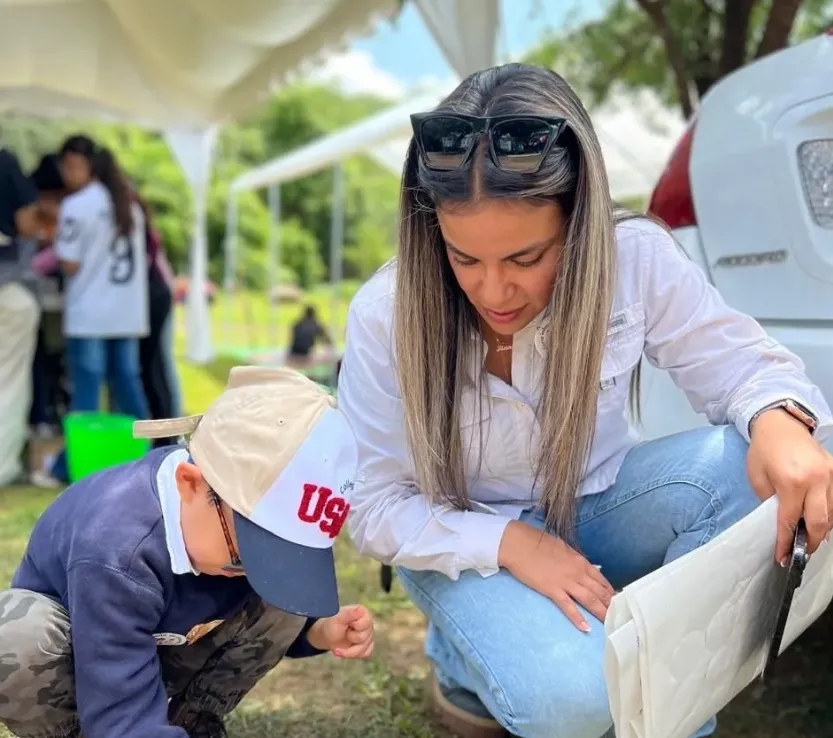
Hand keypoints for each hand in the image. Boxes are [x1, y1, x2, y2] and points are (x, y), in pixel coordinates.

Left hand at [306, 605, 374, 658]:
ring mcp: (369, 635)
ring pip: (364, 648)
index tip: (345, 624)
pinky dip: (352, 654)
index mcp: (363, 613)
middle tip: (343, 632)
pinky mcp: (367, 645)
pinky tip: (344, 650)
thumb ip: (348, 614)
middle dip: (350, 638)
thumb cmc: (331, 625)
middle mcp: (368, 623)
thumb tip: (360, 609)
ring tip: (340, 644)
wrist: (326, 636)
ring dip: (348, 649)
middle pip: (363, 637)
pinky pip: (365, 653)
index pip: (364, 623)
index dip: (353, 626)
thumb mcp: (337, 619)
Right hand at [497, 520, 613, 631]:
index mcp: (580, 561)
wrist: (519, 544)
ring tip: (610, 624)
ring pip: (589, 600)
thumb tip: (584, 568)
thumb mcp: (563, 548)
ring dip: (601, 612)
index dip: (610, 592)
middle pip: (599, 592)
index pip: (601, 580)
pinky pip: (568, 606)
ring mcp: (565, 582)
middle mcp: (577, 572)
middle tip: (620, 617)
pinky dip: (578, 618)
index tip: (617, 602)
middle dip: (611, 605)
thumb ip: (575, 559)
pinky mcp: (552, 590)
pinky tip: (586, 628)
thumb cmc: (538, 542)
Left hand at [747, 408, 832, 562]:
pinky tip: (819, 522)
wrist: (779, 424)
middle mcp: (816, 479)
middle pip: (820, 522)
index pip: (791, 520)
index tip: (782, 557)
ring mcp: (830, 474)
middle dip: (811, 542)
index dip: (786, 541)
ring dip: (822, 530)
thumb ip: (770, 502)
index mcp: (791, 481)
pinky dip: (829, 515)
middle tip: (801, 552)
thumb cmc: (763, 450)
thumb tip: (783, 524)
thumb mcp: (757, 478)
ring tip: (809, 540)